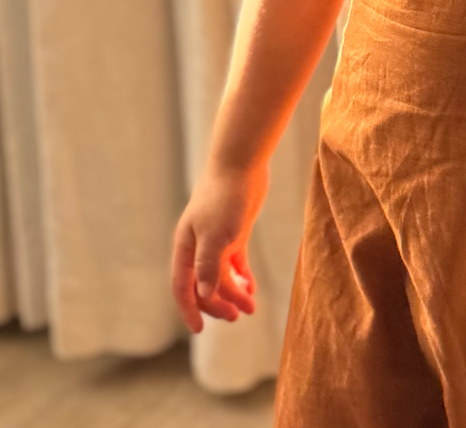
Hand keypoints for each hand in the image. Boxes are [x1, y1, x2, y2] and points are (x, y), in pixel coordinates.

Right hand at [170, 162, 268, 332]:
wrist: (242, 165)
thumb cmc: (225, 198)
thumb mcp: (216, 234)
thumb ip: (209, 265)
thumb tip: (205, 294)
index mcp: (186, 248)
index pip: (183, 287)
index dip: (189, 309)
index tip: (199, 330)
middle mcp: (198, 247)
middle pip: (205, 285)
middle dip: (219, 303)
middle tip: (238, 316)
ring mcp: (217, 240)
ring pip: (222, 275)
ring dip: (234, 292)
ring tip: (251, 307)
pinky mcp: (235, 232)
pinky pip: (235, 262)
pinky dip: (242, 277)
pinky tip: (251, 288)